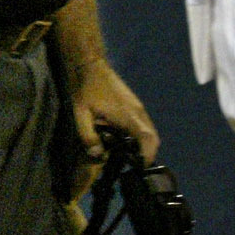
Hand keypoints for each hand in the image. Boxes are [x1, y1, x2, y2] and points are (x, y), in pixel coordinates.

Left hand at [71, 59, 157, 197]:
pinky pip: (145, 126)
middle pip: (153, 137)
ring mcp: (139, 109)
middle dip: (148, 153)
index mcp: (128, 115)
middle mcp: (139, 113)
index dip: (148, 154)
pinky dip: (142, 137)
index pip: (147, 138)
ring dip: (145, 145)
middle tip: (136, 166)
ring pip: (151, 132)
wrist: (92, 67)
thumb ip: (88, 136)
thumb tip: (97, 155)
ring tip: (131, 156)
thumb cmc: (86, 90)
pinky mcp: (136, 106)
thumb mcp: (81, 114)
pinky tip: (127, 141)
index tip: (141, 167)